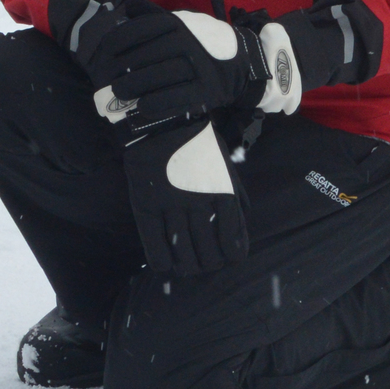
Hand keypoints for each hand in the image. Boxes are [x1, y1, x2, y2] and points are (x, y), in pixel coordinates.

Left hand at [52, 0, 260, 124]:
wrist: (245, 62)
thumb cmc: (203, 42)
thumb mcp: (183, 22)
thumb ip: (155, 17)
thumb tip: (127, 8)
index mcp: (178, 24)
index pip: (141, 29)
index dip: (118, 41)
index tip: (104, 54)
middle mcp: (187, 42)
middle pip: (146, 55)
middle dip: (122, 69)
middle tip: (106, 81)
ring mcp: (198, 65)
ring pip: (159, 76)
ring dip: (134, 86)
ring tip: (118, 94)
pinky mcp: (207, 89)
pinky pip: (178, 97)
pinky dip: (157, 103)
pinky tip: (142, 107)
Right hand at [121, 115, 248, 275]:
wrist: (163, 120)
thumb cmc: (198, 145)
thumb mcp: (225, 166)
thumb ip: (235, 196)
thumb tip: (243, 222)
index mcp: (222, 193)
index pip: (232, 241)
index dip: (232, 255)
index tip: (229, 257)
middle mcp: (198, 203)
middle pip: (208, 252)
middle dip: (209, 263)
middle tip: (206, 263)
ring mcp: (171, 205)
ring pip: (182, 252)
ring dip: (188, 266)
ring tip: (188, 267)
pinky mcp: (146, 204)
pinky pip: (154, 242)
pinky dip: (161, 259)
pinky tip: (165, 265)